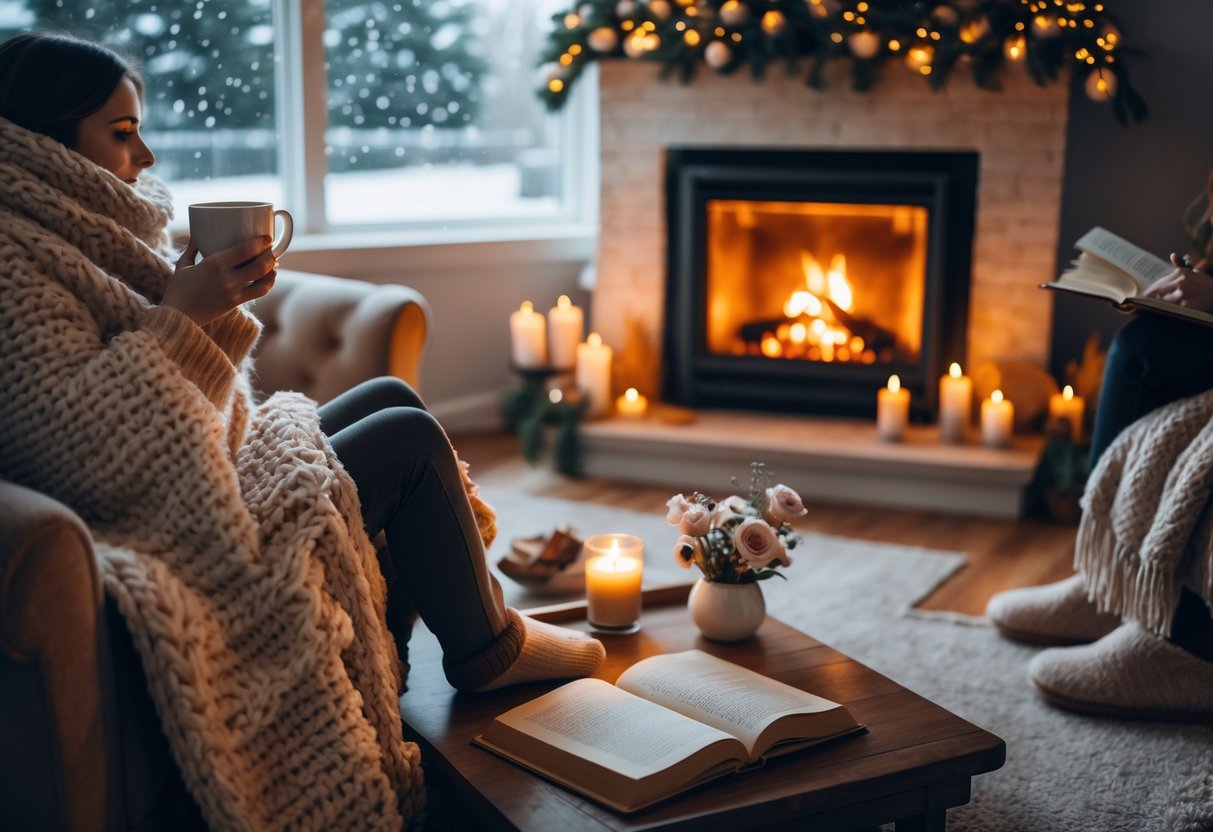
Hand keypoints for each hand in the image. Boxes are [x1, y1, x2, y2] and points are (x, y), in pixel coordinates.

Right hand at [162, 237, 277, 325]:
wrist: (177, 317)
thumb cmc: (178, 289)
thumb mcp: (183, 265)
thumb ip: (192, 248)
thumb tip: (196, 234)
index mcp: (214, 263)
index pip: (246, 250)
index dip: (261, 242)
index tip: (267, 238)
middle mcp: (227, 278)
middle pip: (260, 264)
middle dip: (270, 254)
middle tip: (272, 248)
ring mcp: (234, 292)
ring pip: (264, 279)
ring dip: (272, 269)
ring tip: (274, 262)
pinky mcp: (236, 304)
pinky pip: (259, 292)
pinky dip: (268, 283)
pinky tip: (269, 277)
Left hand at [1141, 253, 1212, 312]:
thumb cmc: (1206, 286)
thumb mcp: (1196, 273)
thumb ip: (1182, 265)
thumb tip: (1173, 255)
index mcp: (1181, 273)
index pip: (1157, 286)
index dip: (1148, 294)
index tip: (1141, 299)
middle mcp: (1181, 282)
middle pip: (1156, 294)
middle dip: (1148, 302)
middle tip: (1140, 308)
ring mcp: (1183, 294)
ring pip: (1161, 303)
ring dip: (1155, 308)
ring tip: (1149, 312)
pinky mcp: (1185, 306)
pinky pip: (1169, 310)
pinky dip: (1164, 313)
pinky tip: (1160, 316)